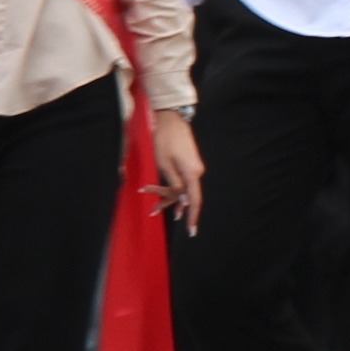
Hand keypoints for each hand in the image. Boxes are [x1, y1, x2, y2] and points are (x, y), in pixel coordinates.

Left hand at [148, 110, 204, 230]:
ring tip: (153, 208)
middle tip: (153, 212)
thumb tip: (182, 201)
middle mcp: (196, 172)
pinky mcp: (189, 164)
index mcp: (192, 173)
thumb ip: (174, 184)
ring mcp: (194, 167)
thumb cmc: (165, 140)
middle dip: (169, 205)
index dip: (193, 216)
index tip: (191, 231)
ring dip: (167, 196)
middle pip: (186, 195)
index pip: (195, 200)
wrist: (172, 119)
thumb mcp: (164, 164)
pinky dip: (171, 187)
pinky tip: (162, 195)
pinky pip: (182, 180)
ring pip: (182, 188)